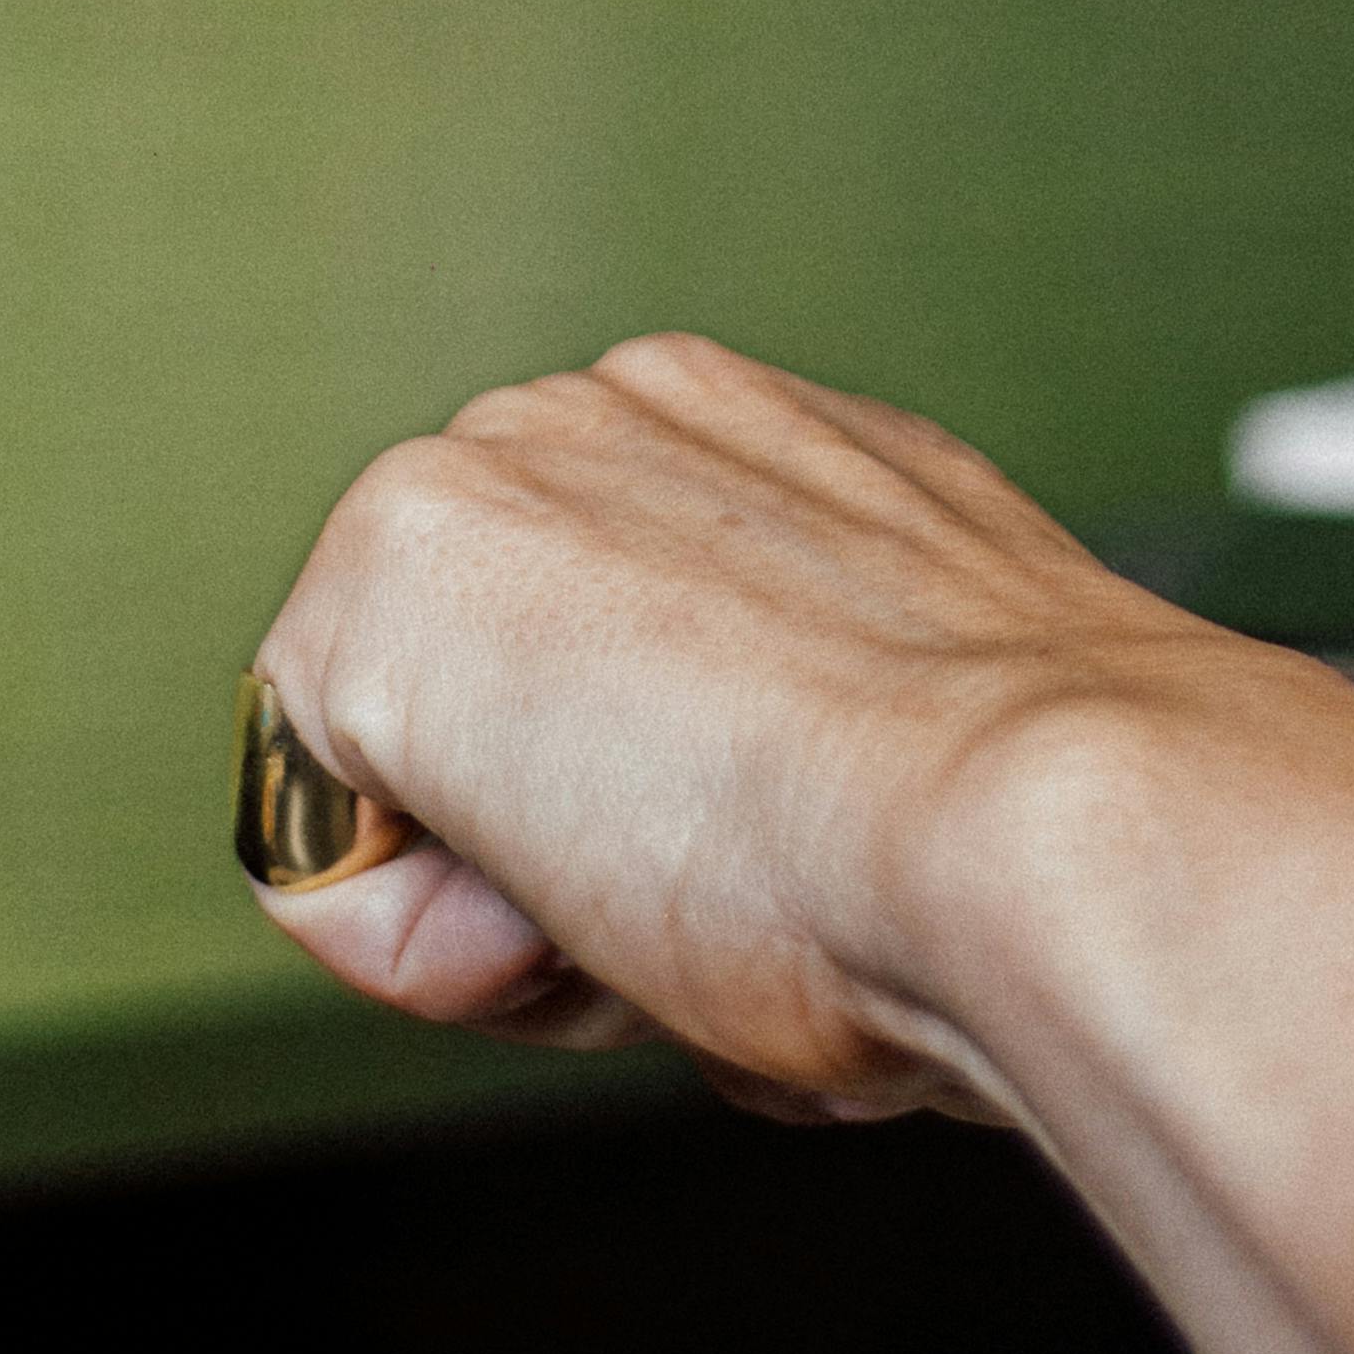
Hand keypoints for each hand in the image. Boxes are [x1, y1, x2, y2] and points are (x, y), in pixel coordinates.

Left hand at [243, 332, 1316, 1109]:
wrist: (1031, 824)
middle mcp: (594, 417)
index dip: (640, 827)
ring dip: (504, 889)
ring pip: (399, 781)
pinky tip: (577, 905)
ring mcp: (487, 471)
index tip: (754, 855)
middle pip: (468, 725)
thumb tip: (742, 802)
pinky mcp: (389, 573)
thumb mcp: (886, 726)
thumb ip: (782, 719)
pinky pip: (322, 846)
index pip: (574, 682)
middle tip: (708, 888)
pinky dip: (421, 936)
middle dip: (554, 851)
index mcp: (726, 440)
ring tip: (667, 891)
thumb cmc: (996, 833)